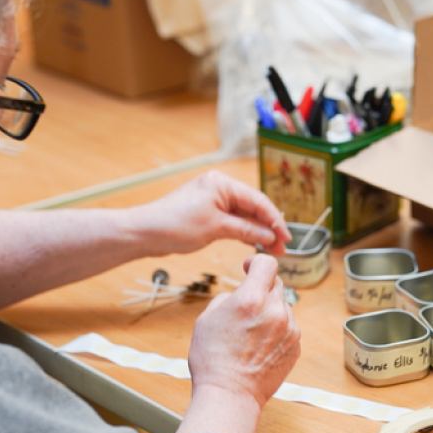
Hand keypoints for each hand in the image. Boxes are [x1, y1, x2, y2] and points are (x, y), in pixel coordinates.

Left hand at [127, 170, 290, 256]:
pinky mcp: (207, 212)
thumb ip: (246, 230)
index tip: (287, 237)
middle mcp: (219, 187)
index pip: (258, 200)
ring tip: (272, 249)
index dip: (275, 220)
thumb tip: (269, 235)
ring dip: (258, 232)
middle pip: (253, 207)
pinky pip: (233, 220)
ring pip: (244, 215)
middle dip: (269, 227)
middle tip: (282, 248)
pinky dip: (244, 232)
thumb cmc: (175, 225)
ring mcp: (213, 200)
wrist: (145, 233)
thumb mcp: (216, 228)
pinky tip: (255, 243)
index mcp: (222, 183)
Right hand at [187, 254, 300, 408]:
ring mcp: (289, 329)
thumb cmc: (212, 359)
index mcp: (251, 299)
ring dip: (270, 310)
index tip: (250, 268)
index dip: (256, 262)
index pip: (267, 263)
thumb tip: (239, 292)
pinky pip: (289, 326)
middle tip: (247, 305)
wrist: (230, 395)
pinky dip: (277, 329)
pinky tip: (260, 345)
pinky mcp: (296, 345)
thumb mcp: (207, 318)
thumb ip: (228, 297)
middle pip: (276, 283)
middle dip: (261, 288)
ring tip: (251, 332)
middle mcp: (275, 311)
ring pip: (283, 306)